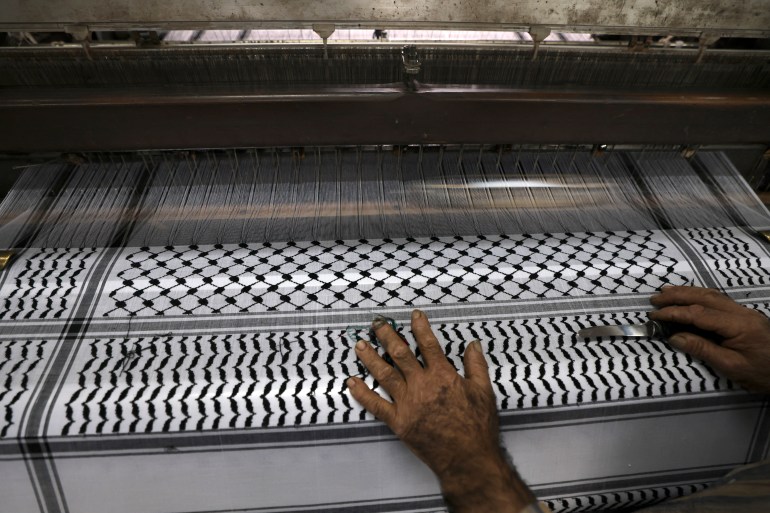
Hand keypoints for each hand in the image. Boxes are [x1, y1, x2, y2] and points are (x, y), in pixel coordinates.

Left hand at [347, 310, 534, 512]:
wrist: (468, 458)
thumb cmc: (478, 426)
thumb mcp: (483, 391)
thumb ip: (476, 365)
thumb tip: (472, 344)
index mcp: (442, 375)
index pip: (428, 344)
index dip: (420, 327)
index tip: (413, 315)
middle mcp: (422, 385)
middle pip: (400, 354)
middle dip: (387, 336)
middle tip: (377, 323)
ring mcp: (408, 403)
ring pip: (384, 375)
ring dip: (370, 358)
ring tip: (359, 345)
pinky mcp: (399, 422)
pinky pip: (376, 405)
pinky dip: (362, 393)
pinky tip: (351, 383)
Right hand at [650, 286, 769, 393]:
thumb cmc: (764, 374)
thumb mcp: (731, 367)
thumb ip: (702, 349)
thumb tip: (674, 337)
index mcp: (739, 325)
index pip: (699, 313)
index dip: (675, 312)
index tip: (655, 315)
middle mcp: (742, 313)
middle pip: (705, 297)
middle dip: (678, 296)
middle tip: (655, 299)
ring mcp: (745, 312)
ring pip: (712, 295)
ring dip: (688, 292)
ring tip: (667, 292)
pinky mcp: (746, 316)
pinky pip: (719, 300)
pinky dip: (699, 296)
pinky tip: (690, 297)